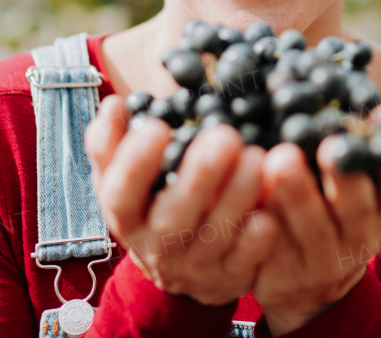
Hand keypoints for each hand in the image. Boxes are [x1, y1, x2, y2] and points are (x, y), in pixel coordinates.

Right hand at [84, 95, 279, 304]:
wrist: (177, 270)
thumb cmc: (150, 206)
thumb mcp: (122, 181)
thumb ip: (111, 145)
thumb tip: (113, 105)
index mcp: (126, 217)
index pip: (120, 195)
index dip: (135, 165)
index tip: (157, 127)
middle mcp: (156, 245)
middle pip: (172, 218)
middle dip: (198, 177)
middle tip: (224, 136)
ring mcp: (194, 264)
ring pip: (214, 236)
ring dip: (236, 197)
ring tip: (255, 156)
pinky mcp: (230, 275)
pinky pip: (245, 260)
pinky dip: (257, 238)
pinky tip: (269, 212)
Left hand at [252, 104, 380, 334]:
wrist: (300, 273)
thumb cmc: (327, 199)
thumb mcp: (350, 171)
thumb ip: (345, 130)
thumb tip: (330, 62)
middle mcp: (364, 232)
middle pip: (360, 206)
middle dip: (347, 174)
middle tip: (331, 144)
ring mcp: (326, 257)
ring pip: (315, 228)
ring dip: (298, 193)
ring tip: (280, 160)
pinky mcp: (287, 272)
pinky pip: (273, 247)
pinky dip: (260, 219)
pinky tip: (247, 194)